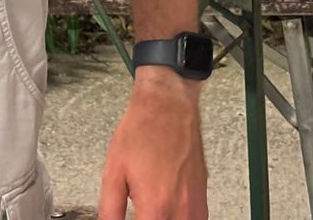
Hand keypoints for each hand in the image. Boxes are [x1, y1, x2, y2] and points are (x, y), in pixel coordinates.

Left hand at [100, 68, 206, 219]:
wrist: (169, 104)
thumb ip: (110, 212)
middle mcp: (181, 210)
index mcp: (156, 208)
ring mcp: (195, 204)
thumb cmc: (142, 131)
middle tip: (141, 215)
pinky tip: (167, 214)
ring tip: (151, 213)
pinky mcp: (202, 196)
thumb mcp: (113, 173)